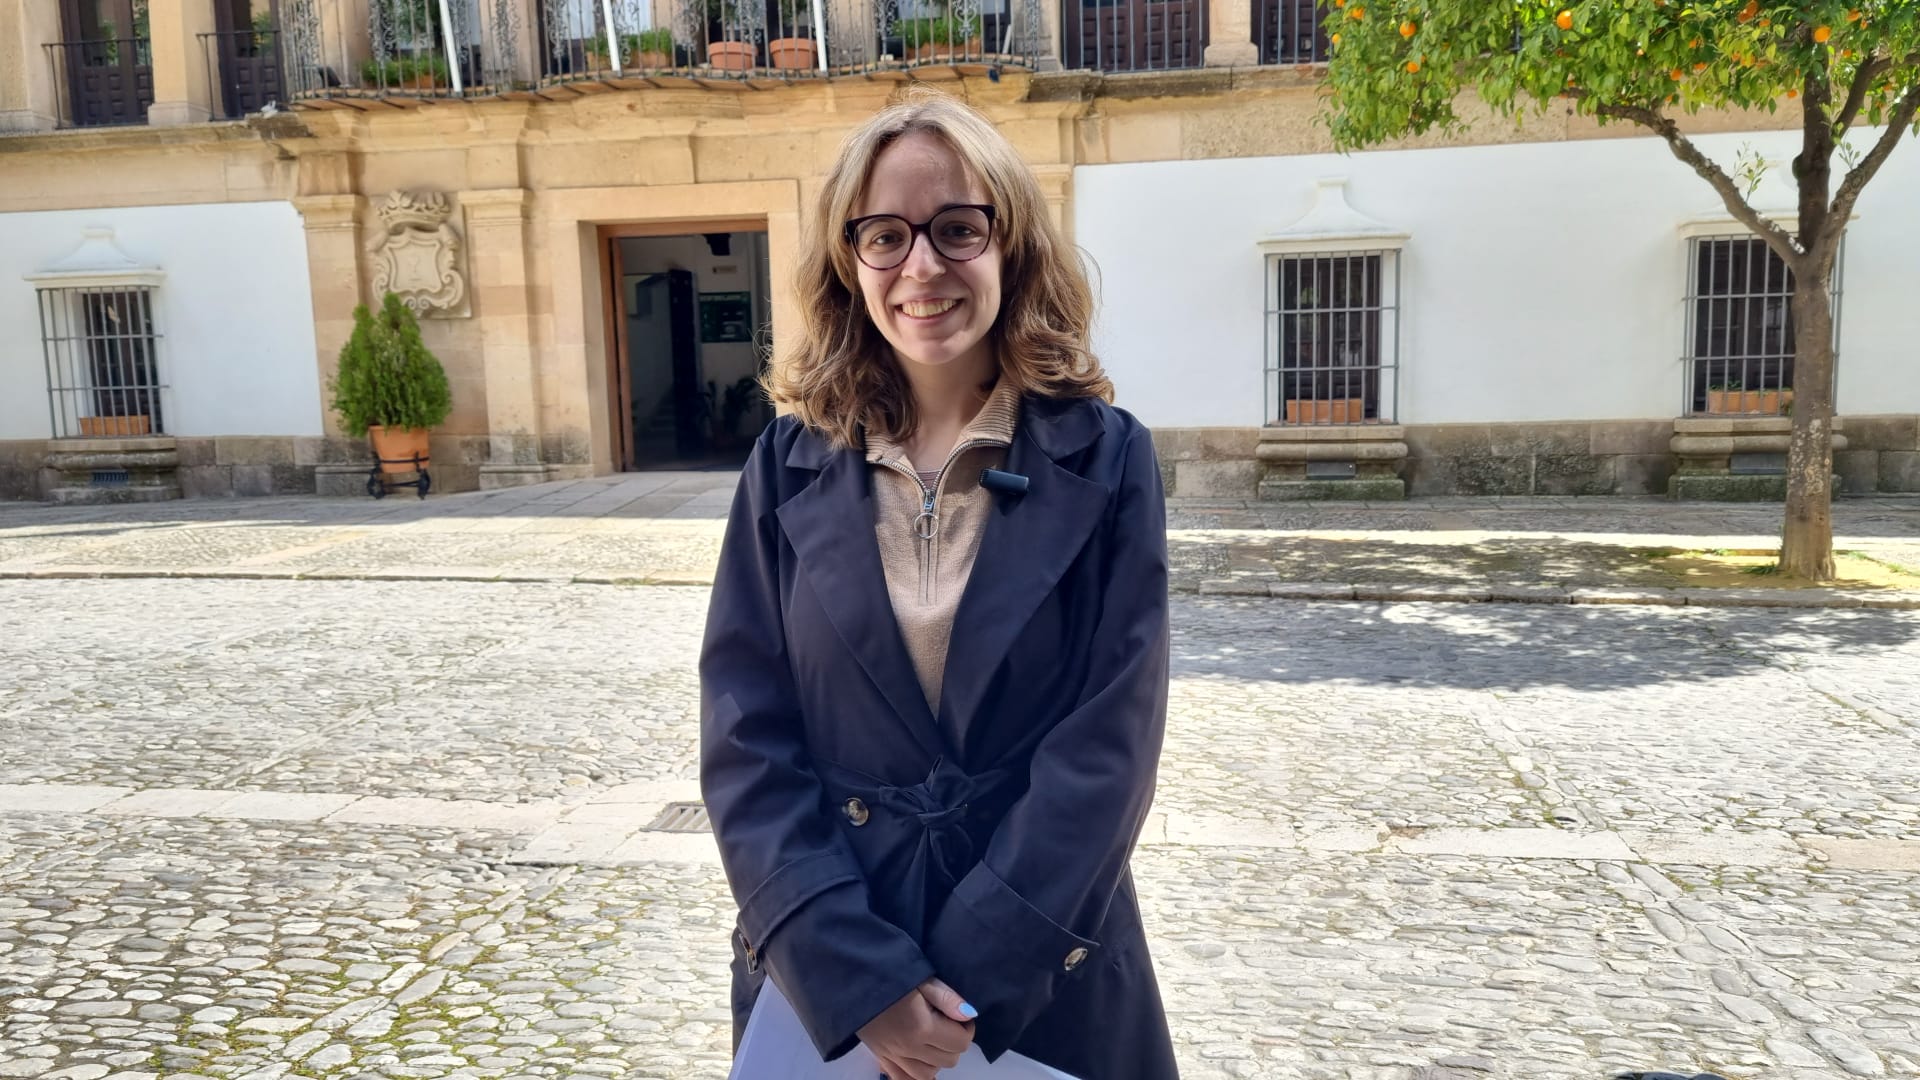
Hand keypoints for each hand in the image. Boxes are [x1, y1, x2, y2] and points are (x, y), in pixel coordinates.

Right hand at [859, 977, 975, 1079]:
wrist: (851, 977)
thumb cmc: (888, 972)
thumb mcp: (921, 978)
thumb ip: (947, 998)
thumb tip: (970, 1014)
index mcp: (922, 1027)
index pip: (960, 1042)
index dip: (967, 1029)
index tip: (960, 1016)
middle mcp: (909, 1047)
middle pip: (948, 1061)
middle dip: (954, 1043)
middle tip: (947, 1024)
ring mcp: (893, 1055)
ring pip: (928, 1074)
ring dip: (937, 1060)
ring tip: (933, 1039)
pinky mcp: (880, 1057)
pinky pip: (903, 1078)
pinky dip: (915, 1074)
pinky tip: (919, 1060)